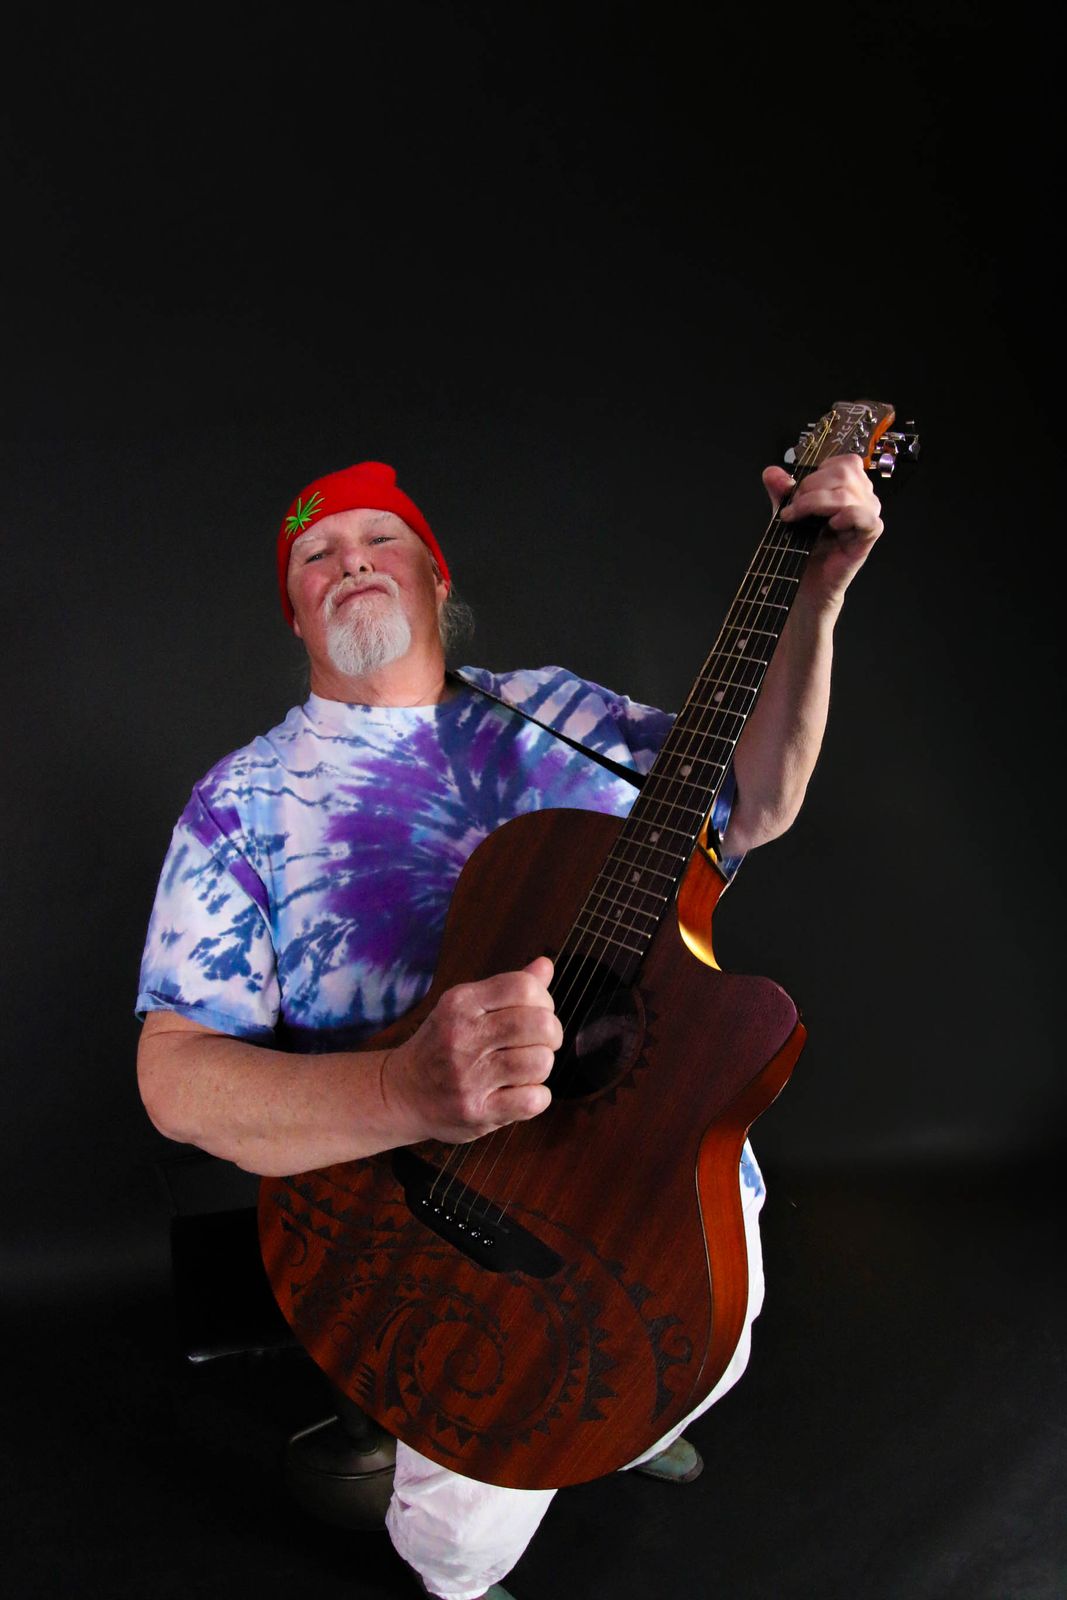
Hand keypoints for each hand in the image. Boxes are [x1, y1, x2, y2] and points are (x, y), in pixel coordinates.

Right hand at [381, 956, 560, 1143]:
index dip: (544, 999)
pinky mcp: (477, 1111)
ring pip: (540, 1062)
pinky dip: (538, 1097)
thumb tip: (545, 965)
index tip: (538, 1013)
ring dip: (542, 1066)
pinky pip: (533, 1100)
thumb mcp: (464, 1008)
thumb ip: (507, 989)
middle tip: (541, 1043)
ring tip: (526, 1069)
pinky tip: (521, 1092)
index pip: (524, 987)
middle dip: (551, 1034)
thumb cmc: (440, 1047)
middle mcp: (462, 1037)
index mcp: (460, 1003)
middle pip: (540, 1024)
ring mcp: (469, 1077)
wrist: (400, 1093)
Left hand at [762, 454, 882, 612]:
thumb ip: (782, 491)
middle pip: (843, 472)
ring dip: (814, 503)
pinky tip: (829, 526)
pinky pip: (862, 515)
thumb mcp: (789, 513)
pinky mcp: (870, 533)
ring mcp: (869, 514)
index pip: (844, 462)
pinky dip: (843, 516)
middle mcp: (863, 497)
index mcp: (850, 486)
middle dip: (810, 488)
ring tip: (798, 519)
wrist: (807, 582)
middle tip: (794, 510)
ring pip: (846, 492)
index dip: (817, 474)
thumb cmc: (804, 547)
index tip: (797, 494)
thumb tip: (772, 473)